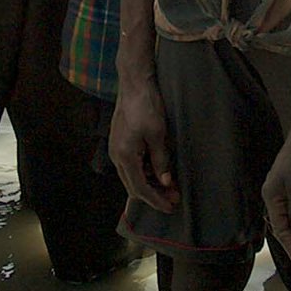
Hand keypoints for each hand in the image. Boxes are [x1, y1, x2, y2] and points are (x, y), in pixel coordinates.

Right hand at [107, 73, 176, 213]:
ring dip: (150, 183)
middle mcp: (116, 156)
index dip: (156, 200)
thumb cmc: (146, 105)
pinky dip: (145, 172)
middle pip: (133, 186)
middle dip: (154, 195)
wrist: (134, 83)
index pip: (140, 188)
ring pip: (132, 176)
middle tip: (174, 198)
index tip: (171, 207)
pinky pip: (132, 165)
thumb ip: (161, 160)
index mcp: (124, 156)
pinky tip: (159, 171)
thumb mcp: (158, 134)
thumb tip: (166, 182)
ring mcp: (116, 148)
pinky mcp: (121, 142)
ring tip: (170, 185)